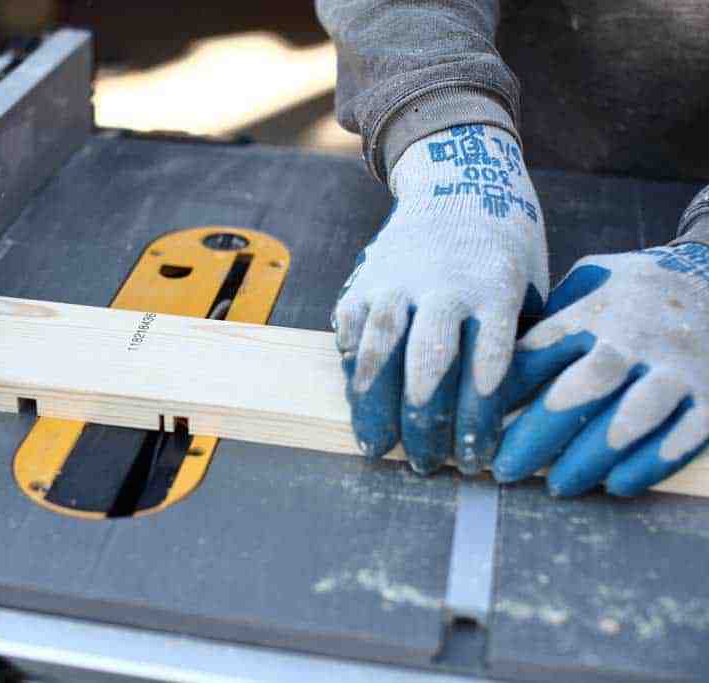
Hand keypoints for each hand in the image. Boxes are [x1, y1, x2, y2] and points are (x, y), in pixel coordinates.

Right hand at [334, 124, 547, 473]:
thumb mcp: (530, 287)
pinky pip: (351, 333)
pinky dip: (352, 371)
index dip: (476, 422)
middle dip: (423, 424)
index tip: (473, 458)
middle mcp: (443, 287)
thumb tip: (509, 418)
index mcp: (495, 291)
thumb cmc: (504, 249)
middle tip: (423, 463)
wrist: (458, 182)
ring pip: (380, 352)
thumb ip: (518, 344)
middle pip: (428, 367)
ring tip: (375, 445)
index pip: (485, 370)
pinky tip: (357, 403)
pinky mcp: (364, 281)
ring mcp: (397, 283)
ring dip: (376, 406)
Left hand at [494, 243, 708, 495]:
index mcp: (594, 313)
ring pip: (630, 419)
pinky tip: (617, 485)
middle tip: (505, 470)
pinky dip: (650, 463)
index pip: (539, 354)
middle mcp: (635, 340)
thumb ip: (549, 314)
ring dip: (590, 458)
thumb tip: (495, 353)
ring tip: (558, 486)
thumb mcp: (590, 278)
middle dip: (538, 434)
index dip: (506, 392)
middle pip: (581, 390)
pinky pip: (684, 435)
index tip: (476, 422)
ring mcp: (677, 368)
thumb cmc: (636, 288)